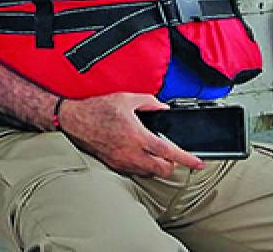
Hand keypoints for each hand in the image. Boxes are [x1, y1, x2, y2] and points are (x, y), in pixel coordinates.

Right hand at [59, 93, 204, 177]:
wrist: (73, 120)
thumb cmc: (96, 109)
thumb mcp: (125, 98)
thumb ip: (149, 102)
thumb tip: (163, 108)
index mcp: (137, 136)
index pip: (169, 152)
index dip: (187, 160)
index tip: (198, 164)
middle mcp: (131, 153)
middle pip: (163, 170)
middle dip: (172, 164)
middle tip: (171, 154)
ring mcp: (122, 161)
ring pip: (149, 173)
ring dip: (156, 166)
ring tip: (153, 153)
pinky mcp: (114, 165)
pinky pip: (135, 171)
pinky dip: (142, 166)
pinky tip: (138, 154)